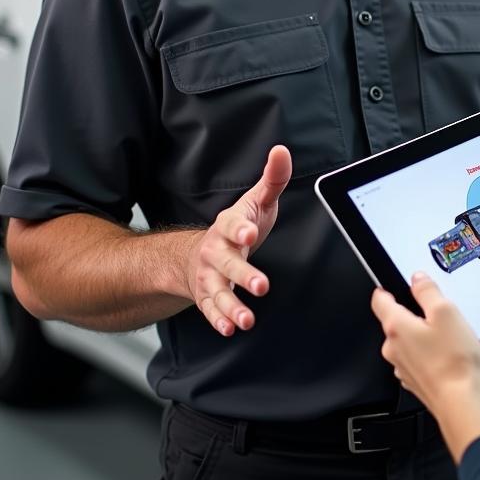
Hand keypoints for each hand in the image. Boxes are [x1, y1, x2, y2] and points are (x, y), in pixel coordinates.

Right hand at [184, 145, 290, 335]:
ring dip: (232, 306)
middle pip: (226, 263)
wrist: (197, 254)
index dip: (241, 229)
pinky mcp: (207, 297)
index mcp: (229, 226)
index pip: (233, 225)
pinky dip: (219, 320)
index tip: (250, 233)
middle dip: (243, 274)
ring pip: (217, 292)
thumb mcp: (255, 201)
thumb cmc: (237, 226)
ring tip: (247, 320)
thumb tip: (282, 150)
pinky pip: (211, 310)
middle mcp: (215, 252)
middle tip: (261, 285)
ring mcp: (209, 276)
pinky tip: (230, 329)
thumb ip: (272, 179)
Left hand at [371, 273, 479, 418]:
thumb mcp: (446, 312)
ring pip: (411, 341)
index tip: (394, 285)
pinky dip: (433, 354)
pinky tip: (453, 355)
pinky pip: (420, 359)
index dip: (387, 288)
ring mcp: (403, 366)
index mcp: (396, 326)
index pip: (379, 299)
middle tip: (439, 313)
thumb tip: (418, 279)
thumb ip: (428, 291)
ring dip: (427, 336)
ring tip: (453, 338)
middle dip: (417, 314)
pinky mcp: (415, 380)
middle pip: (398, 320)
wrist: (461, 402)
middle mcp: (393, 347)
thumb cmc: (453, 361)